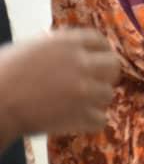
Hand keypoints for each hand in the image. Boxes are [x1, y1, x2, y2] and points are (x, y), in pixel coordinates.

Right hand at [0, 28, 120, 140]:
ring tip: (82, 104)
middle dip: (106, 74)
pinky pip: (100, 119)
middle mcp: (81, 63)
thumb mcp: (28, 48)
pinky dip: (89, 123)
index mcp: (67, 43)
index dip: (100, 50)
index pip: (99, 40)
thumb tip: (64, 47)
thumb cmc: (0, 74)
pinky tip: (79, 121)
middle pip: (113, 65)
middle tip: (96, 82)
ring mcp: (83, 90)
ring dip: (96, 100)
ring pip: (108, 94)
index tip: (98, 58)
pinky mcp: (79, 115)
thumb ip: (53, 46)